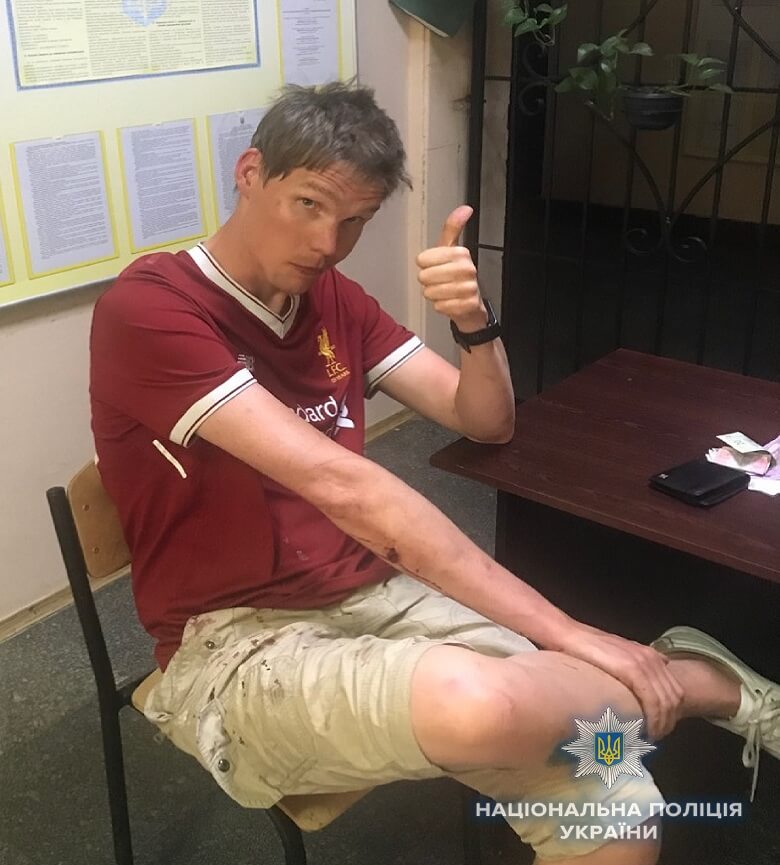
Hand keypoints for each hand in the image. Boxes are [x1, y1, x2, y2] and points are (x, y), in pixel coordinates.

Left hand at [416, 205, 485, 331]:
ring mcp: (469, 288)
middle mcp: (467, 269)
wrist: (472, 305)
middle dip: (428, 282)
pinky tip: (450, 302)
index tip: (435, 266)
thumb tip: (466, 208)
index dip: (424, 265)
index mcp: (461, 253)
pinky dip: (440, 306)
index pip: (423, 259)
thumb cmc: (457, 275)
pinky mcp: (468, 305)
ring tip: (444, 292)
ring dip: (433, 294)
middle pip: (425, 276)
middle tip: (439, 281)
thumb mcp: (452, 249)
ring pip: (430, 292)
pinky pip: (439, 306)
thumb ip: (453, 228)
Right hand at [556, 623, 684, 739]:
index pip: (674, 691)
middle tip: (652, 738)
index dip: (670, 714)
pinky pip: (652, 700)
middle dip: (666, 723)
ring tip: (646, 737)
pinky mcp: (631, 668)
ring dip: (660, 724)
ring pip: (665, 703)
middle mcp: (651, 657)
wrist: (567, 635)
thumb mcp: (617, 652)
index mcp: (650, 655)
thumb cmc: (587, 649)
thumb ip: (638, 661)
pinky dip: (652, 719)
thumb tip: (661, 664)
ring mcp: (643, 662)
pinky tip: (642, 729)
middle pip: (673, 699)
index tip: (657, 729)